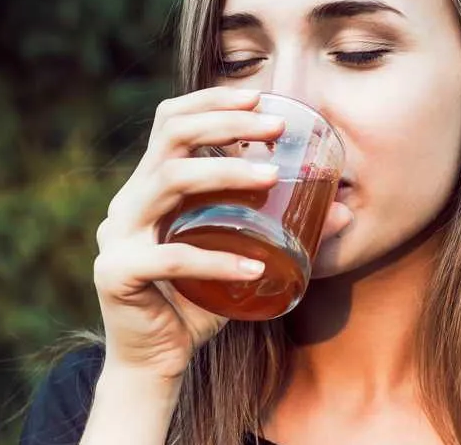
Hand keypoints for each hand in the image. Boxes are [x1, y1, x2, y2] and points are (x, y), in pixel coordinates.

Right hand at [92, 86, 284, 380]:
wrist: (155, 364)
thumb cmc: (196, 305)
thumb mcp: (239, 257)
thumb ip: (278, 231)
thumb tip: (343, 208)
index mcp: (149, 188)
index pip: (170, 122)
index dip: (212, 101)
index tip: (261, 96)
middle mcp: (128, 202)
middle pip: (169, 137)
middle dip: (225, 122)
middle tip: (276, 128)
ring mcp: (116, 235)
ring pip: (169, 182)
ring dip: (225, 173)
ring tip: (272, 177)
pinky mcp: (116, 273)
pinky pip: (171, 259)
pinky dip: (217, 260)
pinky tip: (256, 265)